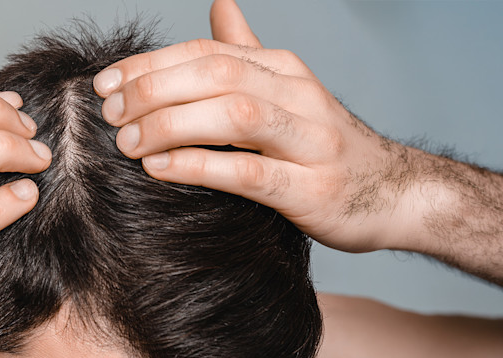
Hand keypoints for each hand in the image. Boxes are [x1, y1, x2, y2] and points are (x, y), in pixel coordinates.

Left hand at [92, 0, 431, 252]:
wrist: (397, 193)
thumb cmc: (326, 144)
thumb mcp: (288, 90)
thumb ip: (248, 51)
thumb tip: (219, 4)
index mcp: (284, 68)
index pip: (206, 52)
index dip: (150, 64)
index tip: (106, 83)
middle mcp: (299, 94)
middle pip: (216, 75)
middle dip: (154, 90)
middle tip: (109, 115)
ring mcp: (310, 140)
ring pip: (234, 115)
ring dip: (172, 124)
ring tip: (128, 141)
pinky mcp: (312, 189)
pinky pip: (250, 172)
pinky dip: (200, 166)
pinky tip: (160, 169)